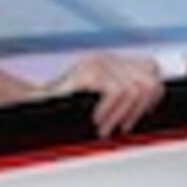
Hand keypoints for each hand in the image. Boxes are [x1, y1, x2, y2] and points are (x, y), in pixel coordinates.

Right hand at [46, 50, 164, 137]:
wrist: (33, 106)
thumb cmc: (65, 108)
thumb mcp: (99, 101)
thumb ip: (122, 97)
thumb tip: (147, 105)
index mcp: (113, 63)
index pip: (152, 69)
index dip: (152, 96)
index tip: (137, 116)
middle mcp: (107, 59)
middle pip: (150, 79)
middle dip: (141, 108)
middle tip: (124, 125)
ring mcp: (97, 63)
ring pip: (135, 89)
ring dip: (123, 115)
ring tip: (108, 127)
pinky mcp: (87, 72)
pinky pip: (116, 92)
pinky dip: (110, 112)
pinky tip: (98, 121)